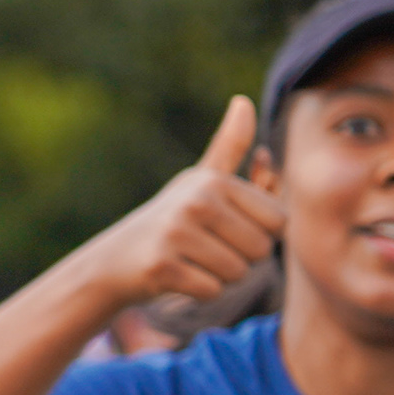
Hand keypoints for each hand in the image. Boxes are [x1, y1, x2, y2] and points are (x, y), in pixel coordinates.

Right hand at [87, 97, 283, 313]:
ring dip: (221, 277)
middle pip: (261, 250)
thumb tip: (243, 101)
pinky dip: (200, 293)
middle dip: (241, 259)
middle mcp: (196, 202)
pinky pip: (212, 291)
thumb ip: (230, 146)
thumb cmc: (170, 220)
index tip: (226, 229)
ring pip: (238, 274)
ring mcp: (176, 235)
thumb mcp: (200, 181)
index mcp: (214, 182)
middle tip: (207, 250)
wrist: (113, 260)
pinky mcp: (162, 267)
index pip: (280, 221)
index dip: (260, 234)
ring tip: (192, 263)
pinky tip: (177, 278)